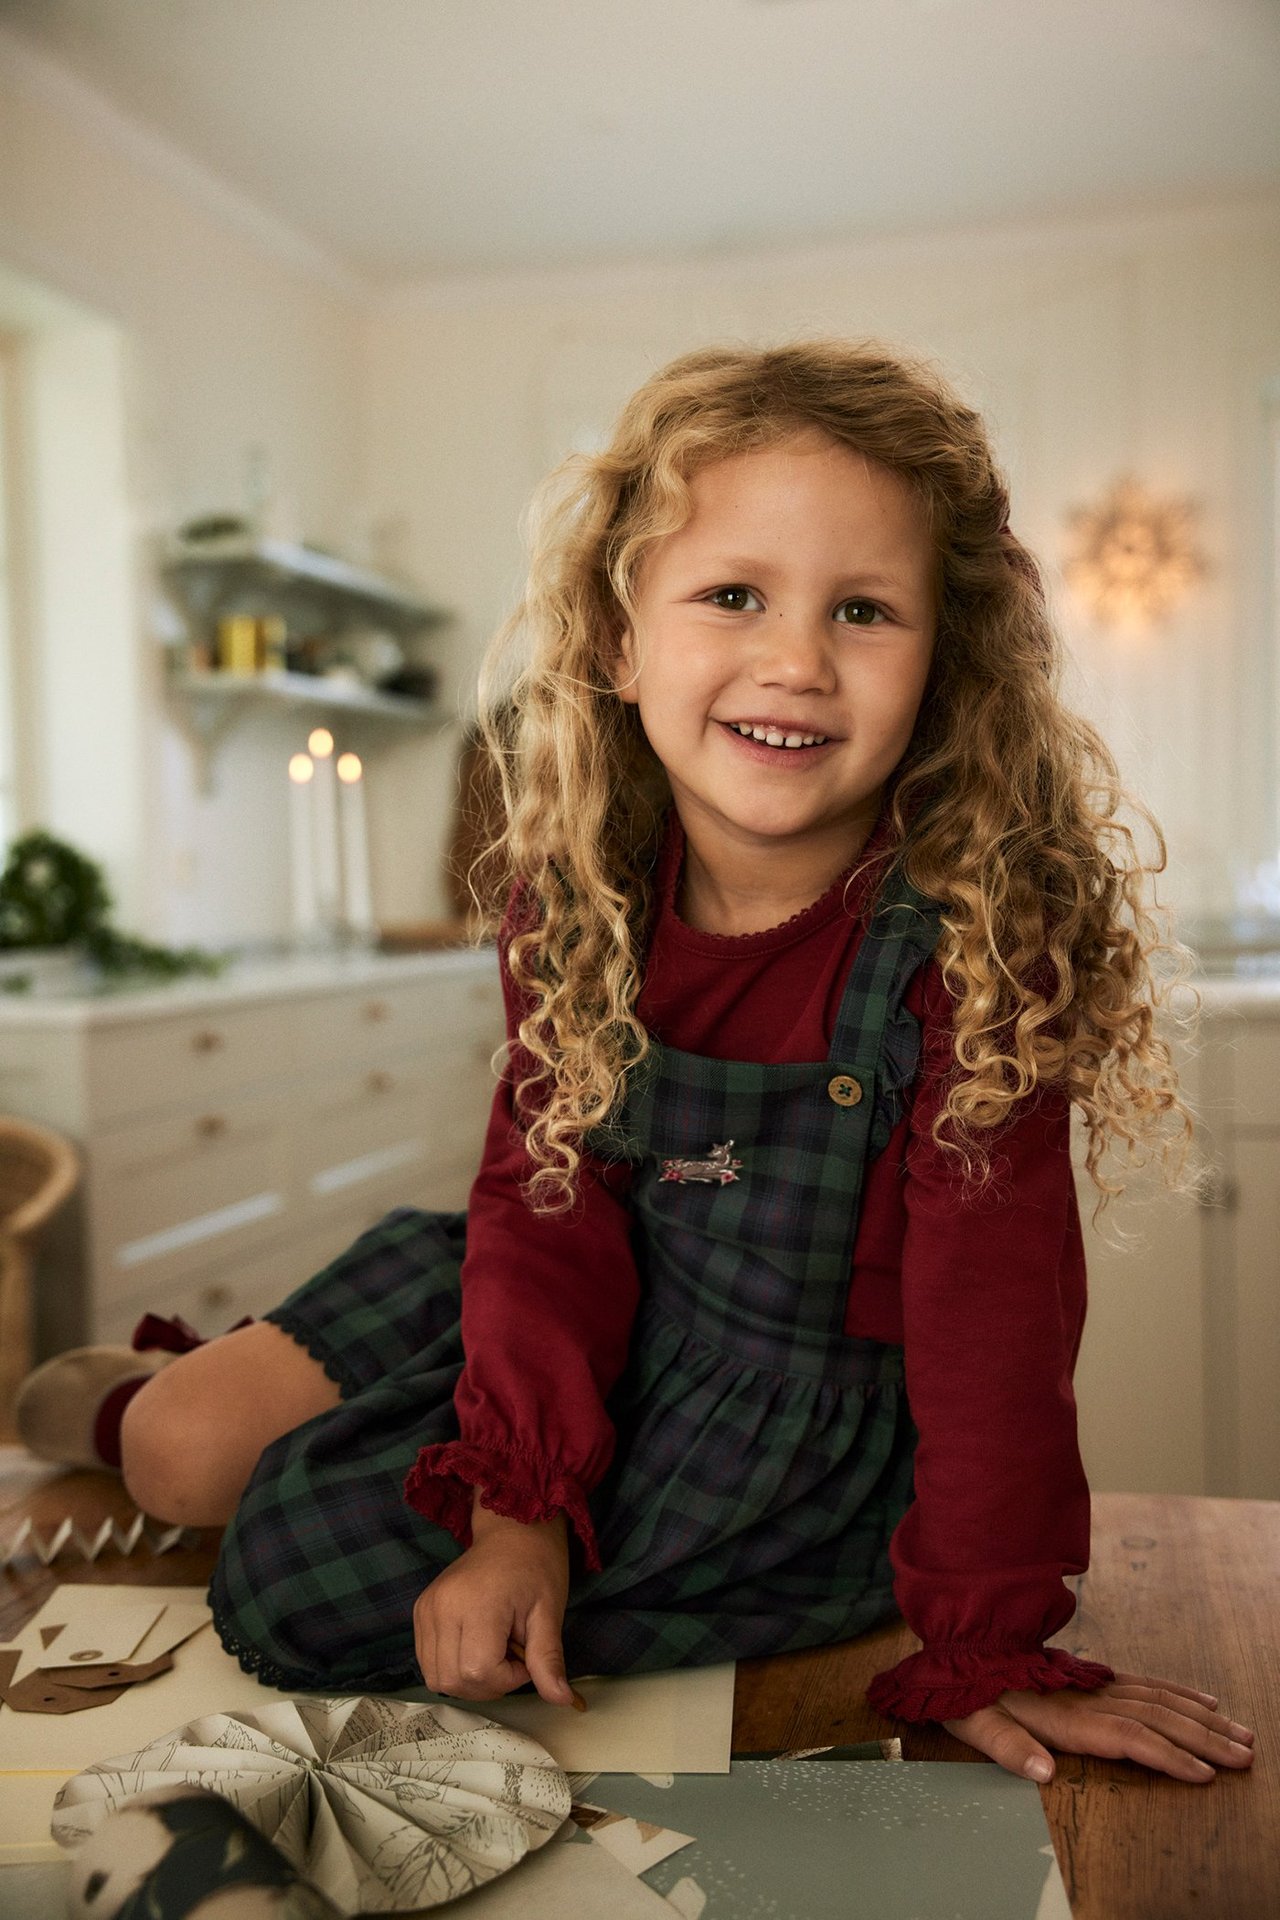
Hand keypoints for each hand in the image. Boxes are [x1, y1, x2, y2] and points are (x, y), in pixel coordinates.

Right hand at [413, 1498, 575, 1708]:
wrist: (512, 1531)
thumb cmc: (536, 1567)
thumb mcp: (549, 1613)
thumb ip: (548, 1659)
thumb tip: (562, 1700)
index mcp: (476, 1604)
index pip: (479, 1672)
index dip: (507, 1678)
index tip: (524, 1658)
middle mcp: (442, 1607)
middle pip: (454, 1681)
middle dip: (488, 1683)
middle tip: (511, 1657)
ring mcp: (426, 1609)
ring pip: (437, 1677)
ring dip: (468, 1678)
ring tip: (492, 1650)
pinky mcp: (420, 1611)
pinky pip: (427, 1661)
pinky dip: (451, 1666)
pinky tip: (474, 1645)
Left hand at [943, 1672, 1255, 1784]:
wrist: (962, 1640)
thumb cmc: (966, 1690)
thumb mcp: (974, 1722)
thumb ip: (1008, 1748)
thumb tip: (1043, 1772)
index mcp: (1064, 1715)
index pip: (1127, 1736)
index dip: (1166, 1755)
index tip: (1204, 1774)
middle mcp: (1087, 1696)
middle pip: (1157, 1717)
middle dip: (1204, 1739)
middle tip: (1246, 1756)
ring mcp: (1094, 1683)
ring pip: (1159, 1699)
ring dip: (1202, 1717)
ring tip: (1241, 1733)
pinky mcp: (1093, 1675)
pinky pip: (1145, 1682)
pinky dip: (1179, 1690)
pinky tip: (1204, 1699)